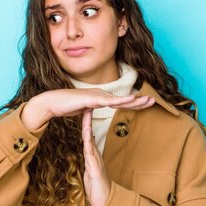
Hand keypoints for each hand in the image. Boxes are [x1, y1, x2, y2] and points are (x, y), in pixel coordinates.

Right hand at [22, 88, 154, 131]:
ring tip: (148, 100)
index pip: (119, 102)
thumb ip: (88, 110)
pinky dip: (121, 100)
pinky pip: (110, 101)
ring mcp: (97, 95)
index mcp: (99, 98)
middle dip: (139, 101)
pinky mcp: (92, 99)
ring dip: (135, 101)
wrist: (51, 103)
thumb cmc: (64, 106)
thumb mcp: (81, 109)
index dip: (133, 103)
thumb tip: (90, 111)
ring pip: (120, 100)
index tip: (144, 104)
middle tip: (154, 100)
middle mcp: (100, 94)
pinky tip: (132, 100)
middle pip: (123, 100)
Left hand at [81, 108, 108, 205]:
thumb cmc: (97, 187)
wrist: (104, 201)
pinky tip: (86, 133)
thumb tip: (86, 150)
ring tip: (87, 110)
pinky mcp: (94, 167)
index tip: (83, 106)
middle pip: (90, 131)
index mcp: (92, 154)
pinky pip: (90, 152)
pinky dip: (87, 141)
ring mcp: (95, 159)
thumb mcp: (90, 171)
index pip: (88, 133)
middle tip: (88, 100)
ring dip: (89, 124)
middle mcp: (94, 153)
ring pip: (90, 138)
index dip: (86, 119)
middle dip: (89, 116)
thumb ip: (88, 159)